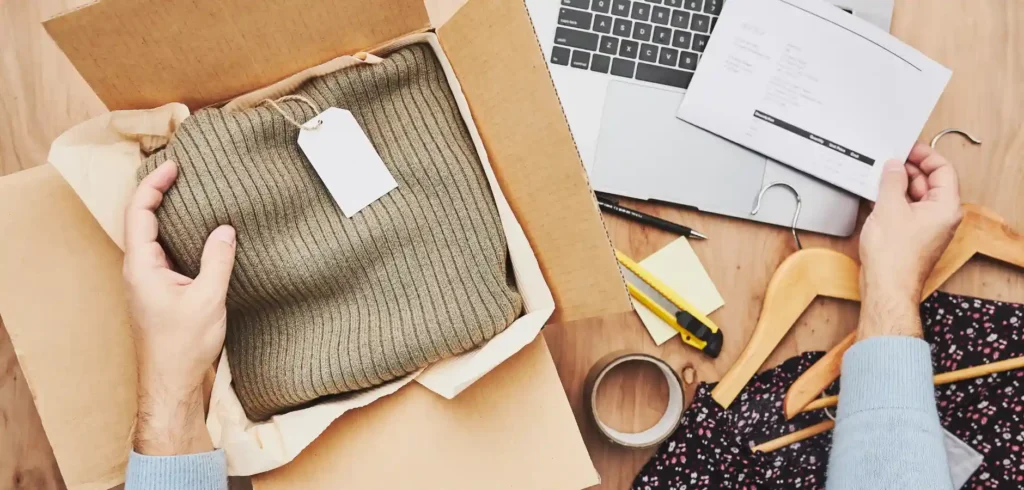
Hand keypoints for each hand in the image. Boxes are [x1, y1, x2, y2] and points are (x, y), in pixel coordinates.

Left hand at [123, 160, 236, 454]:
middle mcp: (138, 270)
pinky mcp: (160, 292)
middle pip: (141, 219)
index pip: (139, 212)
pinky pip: (165, 253)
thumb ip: (217, 260)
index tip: (175, 166)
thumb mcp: (208, 299)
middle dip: (158, 191)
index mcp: (141, 266)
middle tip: (182, 171)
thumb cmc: (184, 346)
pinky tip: (200, 234)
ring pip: (153, 236)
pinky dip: (178, 235)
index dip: (154, 184)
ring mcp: (147, 282)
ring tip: (192, 194)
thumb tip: (225, 228)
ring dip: (168, 213)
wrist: (172, 384)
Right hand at [858, 143, 961, 338]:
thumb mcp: (890, 207)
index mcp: (945, 207)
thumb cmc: (893, 256)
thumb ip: (892, 181)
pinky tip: (877, 197)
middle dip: (909, 170)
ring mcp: (928, 228)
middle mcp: (941, 217)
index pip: (943, 170)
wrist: (886, 287)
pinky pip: (908, 211)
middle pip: (930, 182)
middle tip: (888, 161)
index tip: (907, 148)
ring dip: (899, 186)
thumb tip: (894, 166)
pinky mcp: (913, 237)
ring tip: (879, 177)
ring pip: (917, 197)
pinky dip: (895, 201)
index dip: (925, 156)